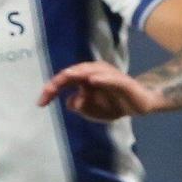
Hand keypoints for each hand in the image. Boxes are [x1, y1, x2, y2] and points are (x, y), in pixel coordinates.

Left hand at [39, 60, 159, 121]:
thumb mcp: (91, 111)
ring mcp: (109, 75)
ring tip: (66, 77)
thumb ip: (79, 107)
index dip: (51, 90)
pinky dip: (102, 78)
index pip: (64, 81)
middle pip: (73, 73)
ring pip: (90, 71)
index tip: (41, 103)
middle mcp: (95, 73)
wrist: (140, 104)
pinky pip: (112, 79)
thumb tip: (70, 102)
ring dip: (77, 73)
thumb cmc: (113, 104)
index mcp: (84, 78)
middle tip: (48, 91)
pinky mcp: (123, 82)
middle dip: (59, 81)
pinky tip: (93, 80)